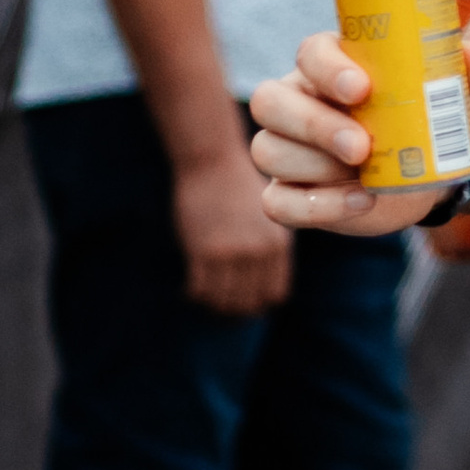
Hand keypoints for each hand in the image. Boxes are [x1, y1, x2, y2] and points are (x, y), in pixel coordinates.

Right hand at [173, 139, 293, 313]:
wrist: (212, 160)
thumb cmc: (237, 185)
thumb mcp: (268, 215)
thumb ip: (270, 245)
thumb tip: (264, 278)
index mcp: (279, 245)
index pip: (275, 294)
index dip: (258, 301)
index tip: (243, 299)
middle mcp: (260, 252)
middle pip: (248, 303)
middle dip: (234, 309)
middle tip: (218, 303)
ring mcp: (233, 253)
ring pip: (224, 301)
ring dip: (213, 305)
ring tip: (204, 298)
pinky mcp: (205, 251)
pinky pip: (201, 289)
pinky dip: (194, 294)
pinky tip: (190, 289)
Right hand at [250, 31, 469, 238]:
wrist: (421, 168)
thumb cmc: (420, 114)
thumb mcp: (444, 90)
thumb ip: (464, 70)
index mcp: (328, 65)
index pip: (310, 53)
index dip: (328, 69)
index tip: (362, 88)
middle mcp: (296, 101)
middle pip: (270, 102)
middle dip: (314, 125)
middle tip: (361, 146)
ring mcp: (286, 148)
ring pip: (268, 151)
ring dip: (315, 167)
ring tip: (366, 177)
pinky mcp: (290, 193)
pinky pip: (277, 202)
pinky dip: (315, 207)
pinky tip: (359, 203)